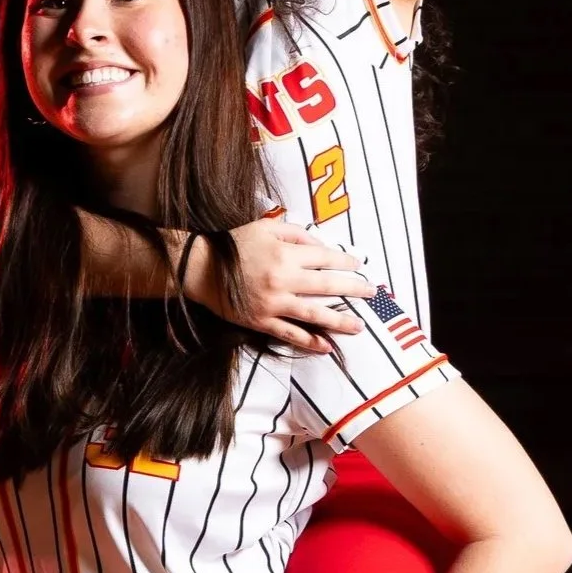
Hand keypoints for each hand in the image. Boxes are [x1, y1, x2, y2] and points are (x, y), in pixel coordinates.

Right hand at [195, 222, 372, 348]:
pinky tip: (326, 346)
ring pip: (314, 314)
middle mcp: (283, 279)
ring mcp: (273, 303)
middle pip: (327, 285)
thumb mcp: (264, 227)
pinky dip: (310, 341)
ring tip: (358, 326)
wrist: (200, 269)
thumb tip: (321, 244)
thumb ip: (295, 233)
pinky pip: (291, 334)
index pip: (325, 257)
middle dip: (353, 289)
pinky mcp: (262, 322)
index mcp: (285, 253)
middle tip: (371, 293)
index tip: (359, 266)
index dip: (345, 262)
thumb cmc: (232, 245)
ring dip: (339, 320)